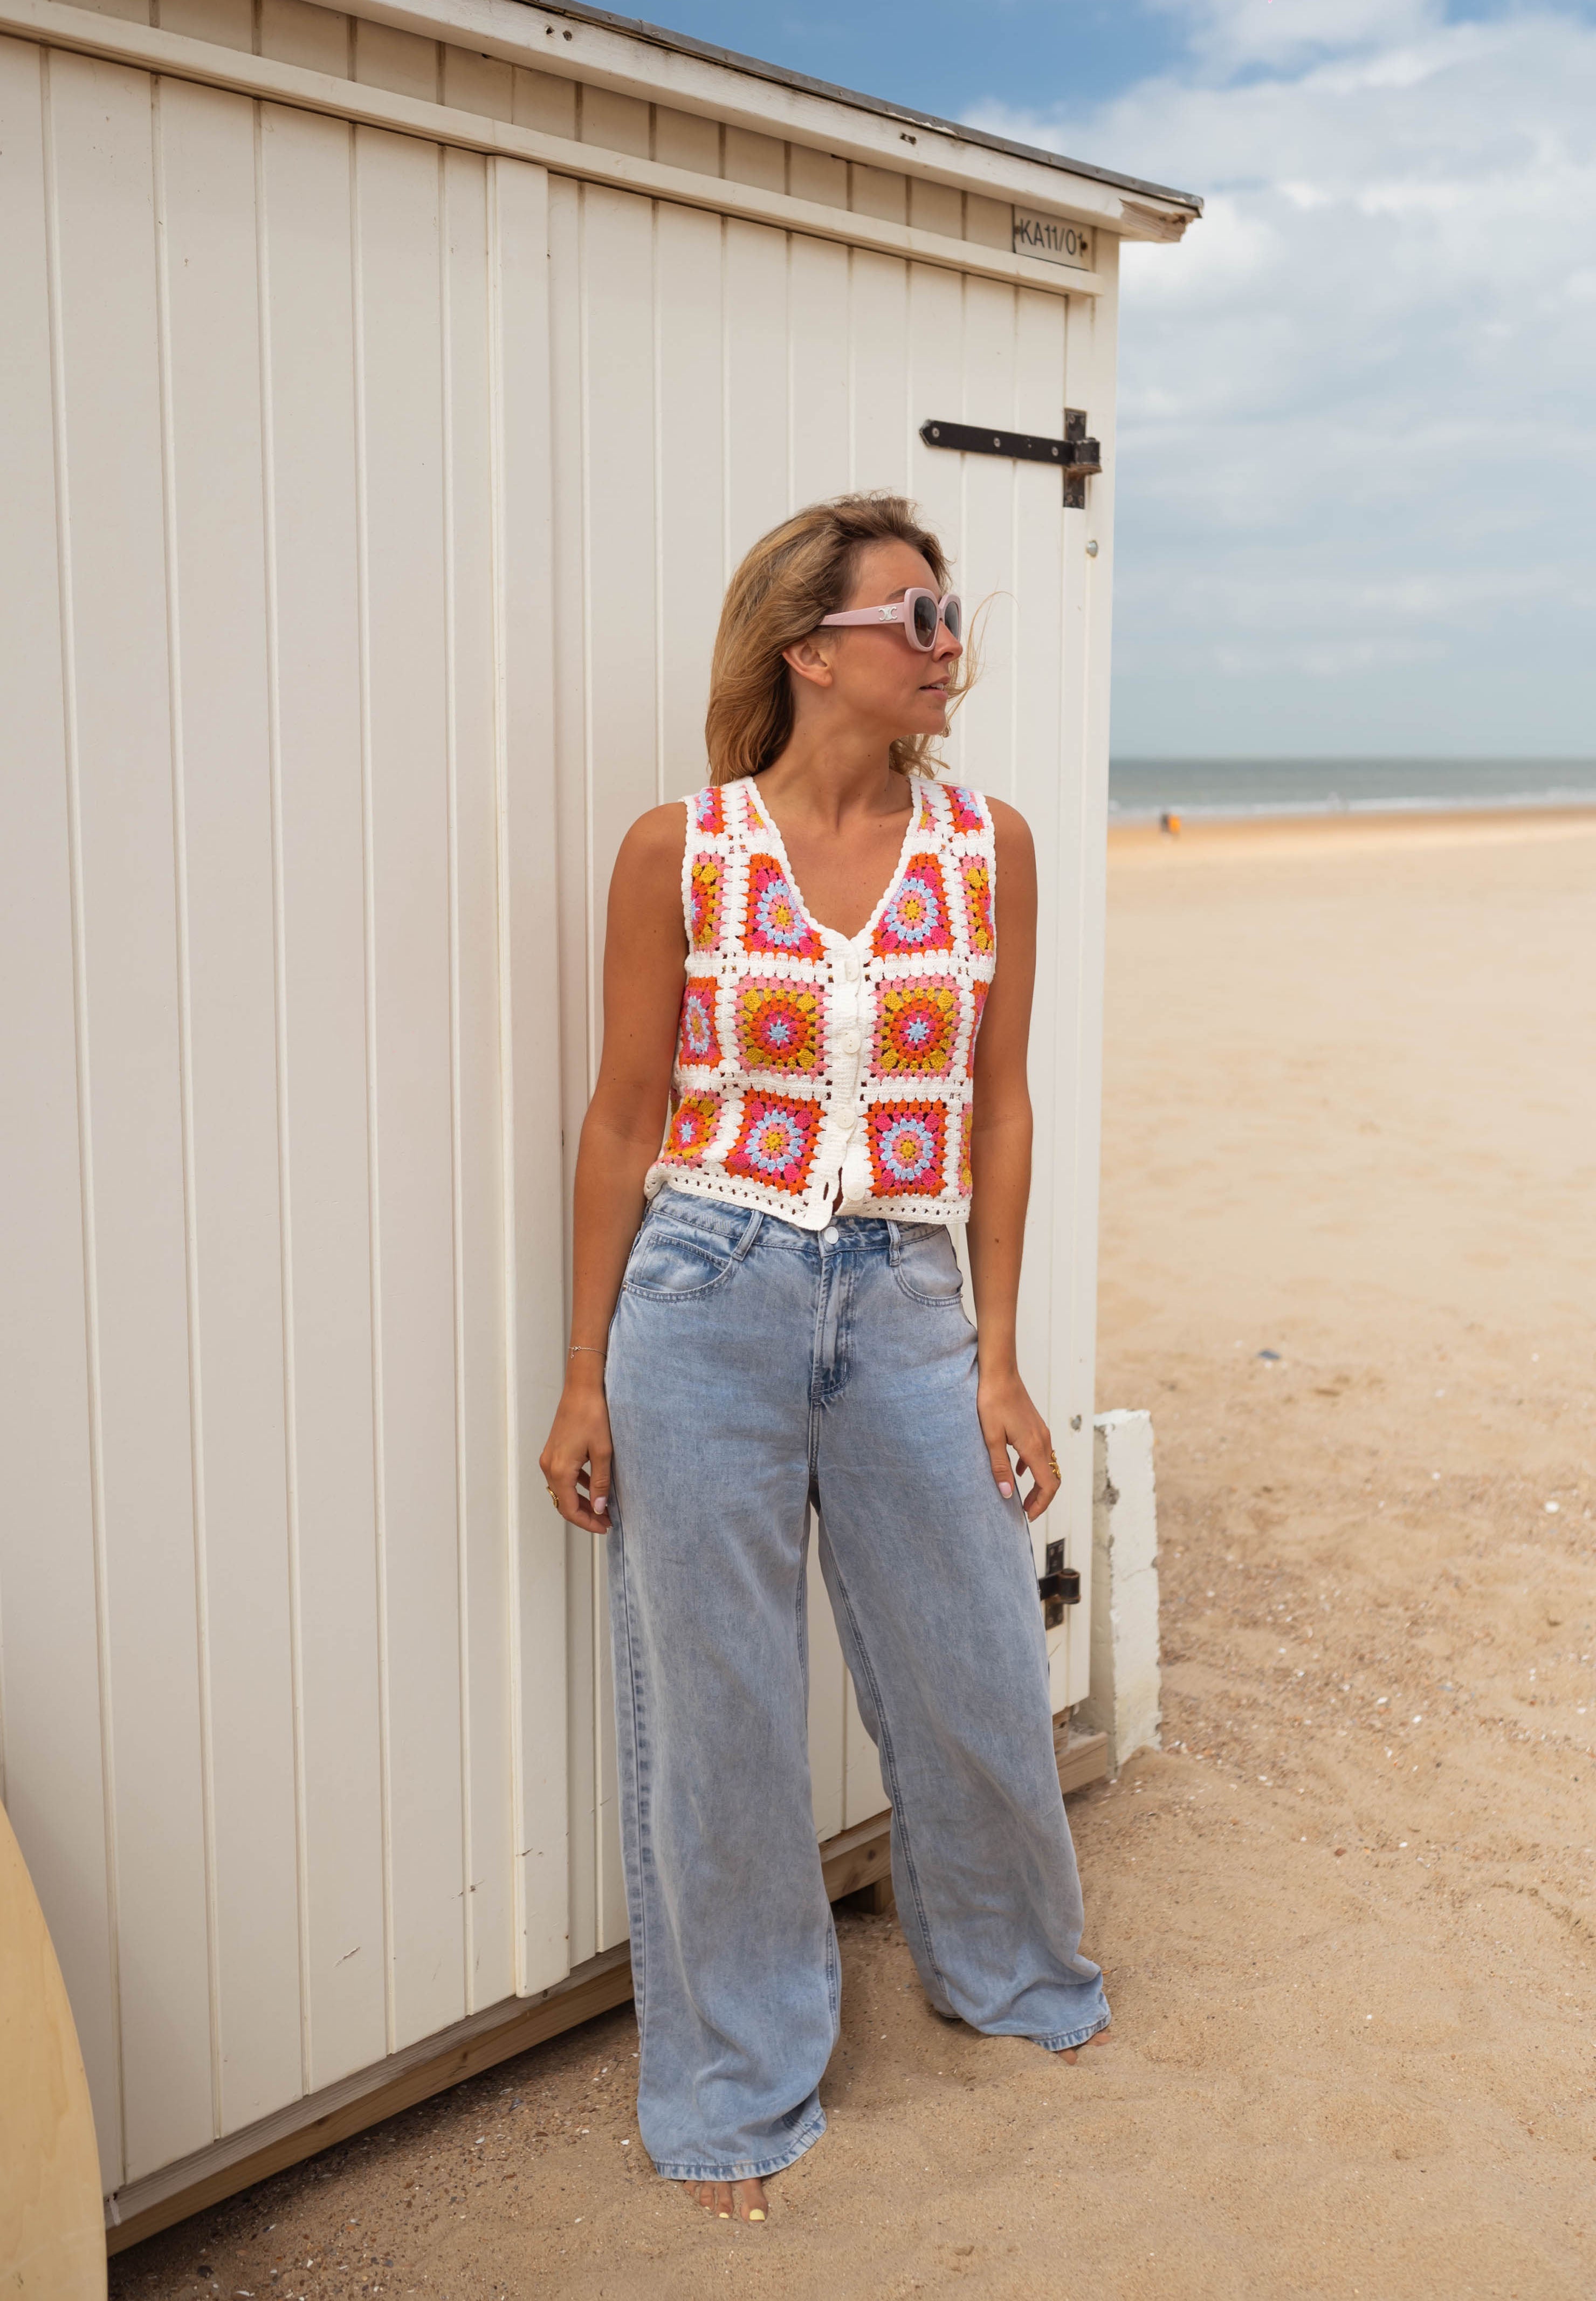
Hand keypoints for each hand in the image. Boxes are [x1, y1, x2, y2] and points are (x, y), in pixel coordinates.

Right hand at [539, 1369, 613, 1533]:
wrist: (582, 1388)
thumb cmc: (593, 1415)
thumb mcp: (603, 1452)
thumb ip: (601, 1483)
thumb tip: (600, 1509)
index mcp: (560, 1470)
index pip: (569, 1509)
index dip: (587, 1522)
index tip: (605, 1527)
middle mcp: (549, 1466)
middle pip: (564, 1502)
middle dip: (585, 1515)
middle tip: (606, 1521)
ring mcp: (550, 1458)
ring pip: (563, 1491)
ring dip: (581, 1502)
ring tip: (602, 1508)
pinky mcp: (554, 1451)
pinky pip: (563, 1477)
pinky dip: (577, 1486)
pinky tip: (594, 1486)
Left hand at [977, 1369, 1059, 1521]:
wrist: (999, 1373)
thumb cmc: (993, 1402)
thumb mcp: (991, 1438)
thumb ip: (999, 1467)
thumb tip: (1006, 1494)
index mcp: (1033, 1447)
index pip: (1049, 1484)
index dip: (1041, 1504)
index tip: (1029, 1515)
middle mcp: (1043, 1441)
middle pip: (1052, 1478)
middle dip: (1041, 1498)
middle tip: (1026, 1510)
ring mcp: (1041, 1433)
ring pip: (1047, 1465)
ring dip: (1038, 1483)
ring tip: (1021, 1495)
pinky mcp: (1035, 1427)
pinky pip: (1040, 1453)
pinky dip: (1033, 1467)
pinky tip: (1017, 1470)